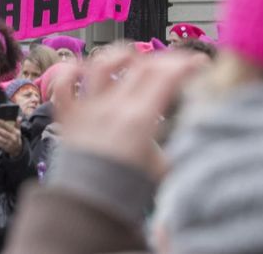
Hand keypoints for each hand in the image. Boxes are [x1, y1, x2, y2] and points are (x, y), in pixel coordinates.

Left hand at [0, 120, 22, 156]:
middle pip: (4, 133)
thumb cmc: (16, 136)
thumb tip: (19, 117)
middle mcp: (13, 138)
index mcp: (16, 133)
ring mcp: (9, 144)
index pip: (9, 127)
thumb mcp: (18, 130)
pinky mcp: (5, 147)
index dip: (3, 124)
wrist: (17, 148)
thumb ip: (18, 123)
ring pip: (1, 138)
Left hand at [52, 48, 205, 180]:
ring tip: (132, 57)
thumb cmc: (125, 190)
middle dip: (165, 59)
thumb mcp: (162, 168)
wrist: (87, 206)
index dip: (186, 64)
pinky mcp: (68, 115)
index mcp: (139, 119)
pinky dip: (70, 71)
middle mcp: (112, 107)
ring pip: (101, 64)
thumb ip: (177, 147)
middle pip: (142, 66)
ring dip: (120, 55)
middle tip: (177, 64)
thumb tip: (194, 134)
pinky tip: (82, 67)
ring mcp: (88, 108)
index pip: (167, 76)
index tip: (200, 63)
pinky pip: (63, 85)